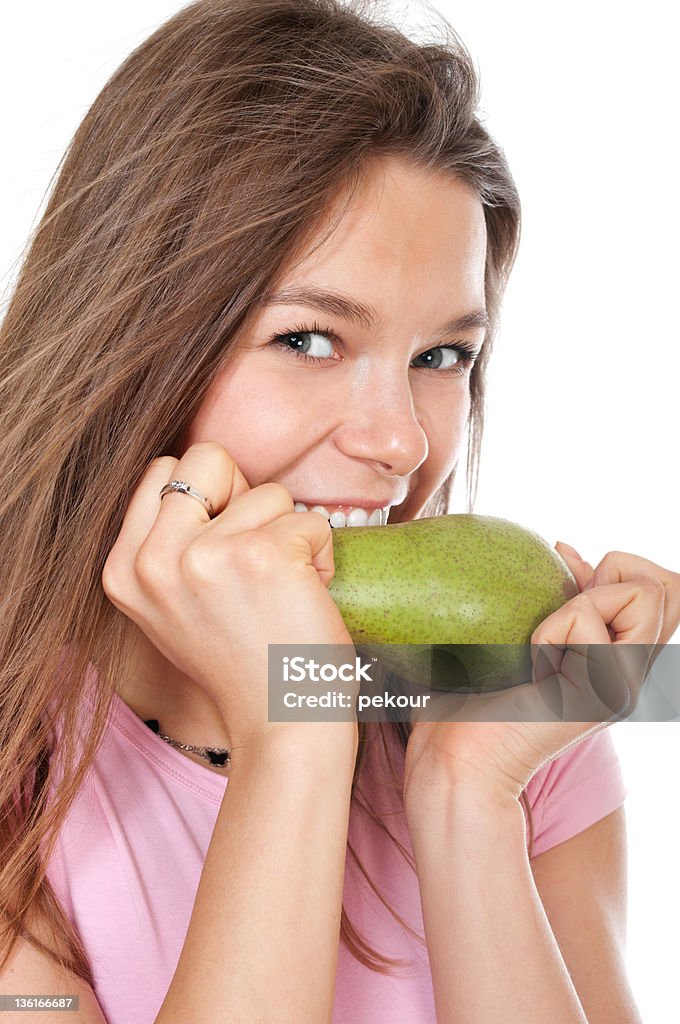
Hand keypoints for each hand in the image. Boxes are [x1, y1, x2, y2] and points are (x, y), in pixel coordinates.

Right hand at [102, 441, 356, 751]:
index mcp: (122, 568)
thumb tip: (203, 473)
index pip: (164, 471)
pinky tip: (304, 598)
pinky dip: (321, 554)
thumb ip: (170, 540)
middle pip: (208, 457)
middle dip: (246, 499)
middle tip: (256, 561)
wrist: (280, 724)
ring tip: (281, 591)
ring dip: (290, 536)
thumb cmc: (240, 658)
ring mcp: (204, 557)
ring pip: (269, 492)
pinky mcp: (262, 557)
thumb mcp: (172, 601)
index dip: (208, 499)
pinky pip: (310, 520)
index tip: (223, 553)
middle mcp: (152, 560)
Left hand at [403, 543, 678, 813]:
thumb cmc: (475, 696)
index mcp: (619, 656)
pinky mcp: (601, 692)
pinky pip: (585, 618)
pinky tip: (532, 666)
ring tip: (548, 641)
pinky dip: (551, 626)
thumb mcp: (524, 630)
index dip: (621, 568)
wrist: (457, 760)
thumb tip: (566, 548)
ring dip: (585, 599)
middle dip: (615, 572)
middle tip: (566, 611)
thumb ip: (561, 597)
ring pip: (646, 594)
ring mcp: (623, 684)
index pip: (667, 590)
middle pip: (669, 588)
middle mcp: (631, 671)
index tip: (570, 582)